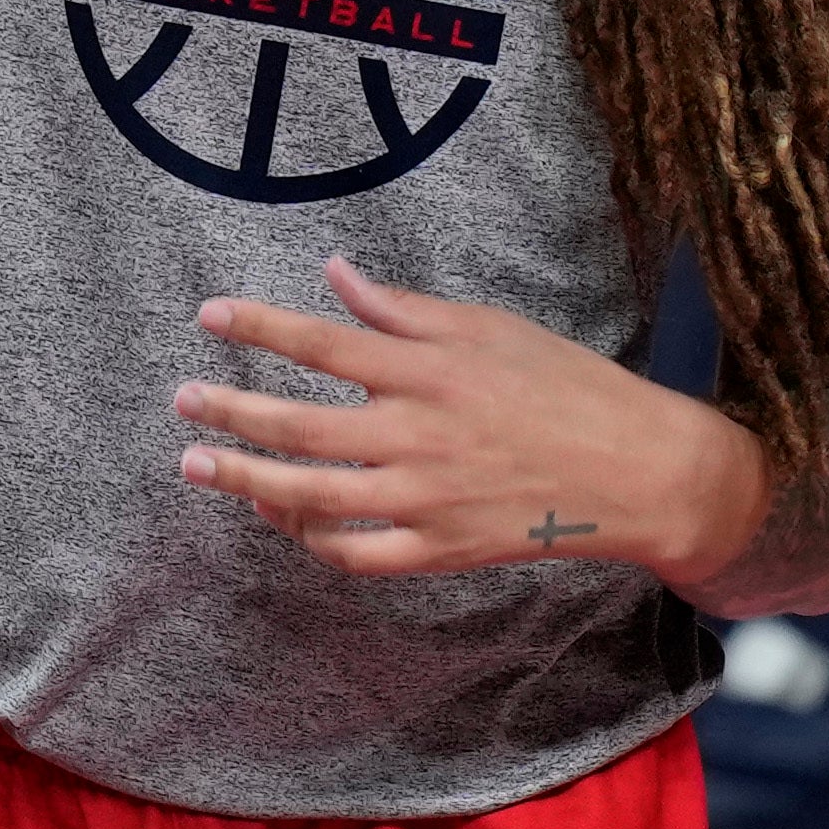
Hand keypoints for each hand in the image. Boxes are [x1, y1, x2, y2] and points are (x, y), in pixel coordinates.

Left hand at [173, 256, 750, 579]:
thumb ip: (404, 309)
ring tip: (196, 464)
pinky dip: (309, 538)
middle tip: (182, 400)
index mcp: (432, 371)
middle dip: (229, 412)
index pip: (324, 344)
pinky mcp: (442, 550)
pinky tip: (278, 514)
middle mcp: (421, 436)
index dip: (260, 328)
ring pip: (312, 498)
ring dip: (245, 481)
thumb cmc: (568, 386)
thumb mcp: (491, 329)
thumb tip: (334, 273)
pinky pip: (356, 554)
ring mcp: (428, 499)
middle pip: (300, 427)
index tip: (210, 316)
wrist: (645, 471)